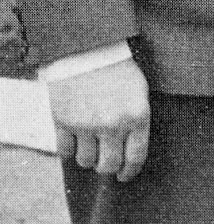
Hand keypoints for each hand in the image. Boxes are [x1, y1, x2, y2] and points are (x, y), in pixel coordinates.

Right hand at [49, 57, 150, 181]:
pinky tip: (72, 143)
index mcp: (137, 117)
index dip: (129, 172)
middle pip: (109, 165)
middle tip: (105, 165)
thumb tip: (130, 151)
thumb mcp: (139, 93)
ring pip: (86, 161)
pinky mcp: (63, 121)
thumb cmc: (117, 68)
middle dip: (108, 168)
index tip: (124, 175)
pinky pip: (65, 151)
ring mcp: (86, 124)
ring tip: (88, 148)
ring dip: (88, 159)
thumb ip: (137, 121)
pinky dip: (68, 151)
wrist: (87, 47)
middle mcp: (112, 125)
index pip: (135, 158)